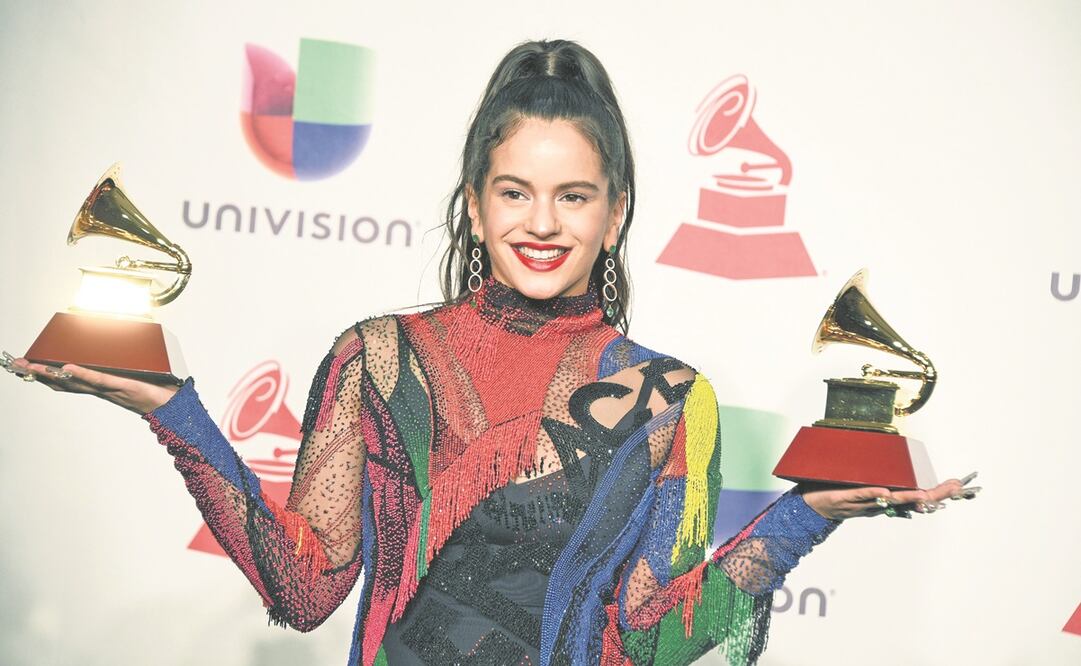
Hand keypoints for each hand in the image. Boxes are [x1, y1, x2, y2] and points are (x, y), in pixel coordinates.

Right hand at [3, 351, 179, 414]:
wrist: (175, 408)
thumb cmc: (158, 391)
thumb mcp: (136, 375)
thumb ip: (123, 365)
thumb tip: (120, 346)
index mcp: (101, 386)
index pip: (68, 380)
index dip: (45, 373)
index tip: (26, 365)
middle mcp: (101, 389)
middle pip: (63, 381)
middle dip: (37, 373)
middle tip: (16, 365)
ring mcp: (110, 389)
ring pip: (75, 381)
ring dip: (51, 373)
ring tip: (31, 366)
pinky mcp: (123, 386)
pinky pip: (99, 380)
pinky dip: (83, 374)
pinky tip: (67, 367)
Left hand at [797, 472, 980, 520]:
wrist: (813, 506)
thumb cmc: (838, 493)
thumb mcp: (863, 485)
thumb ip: (880, 480)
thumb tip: (896, 469)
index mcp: (886, 499)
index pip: (917, 497)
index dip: (938, 493)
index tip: (959, 485)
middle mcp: (879, 503)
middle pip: (911, 501)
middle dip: (934, 495)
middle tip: (955, 489)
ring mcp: (864, 501)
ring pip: (890, 500)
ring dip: (909, 497)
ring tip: (927, 496)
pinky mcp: (846, 497)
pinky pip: (861, 495)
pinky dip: (874, 493)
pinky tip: (886, 492)